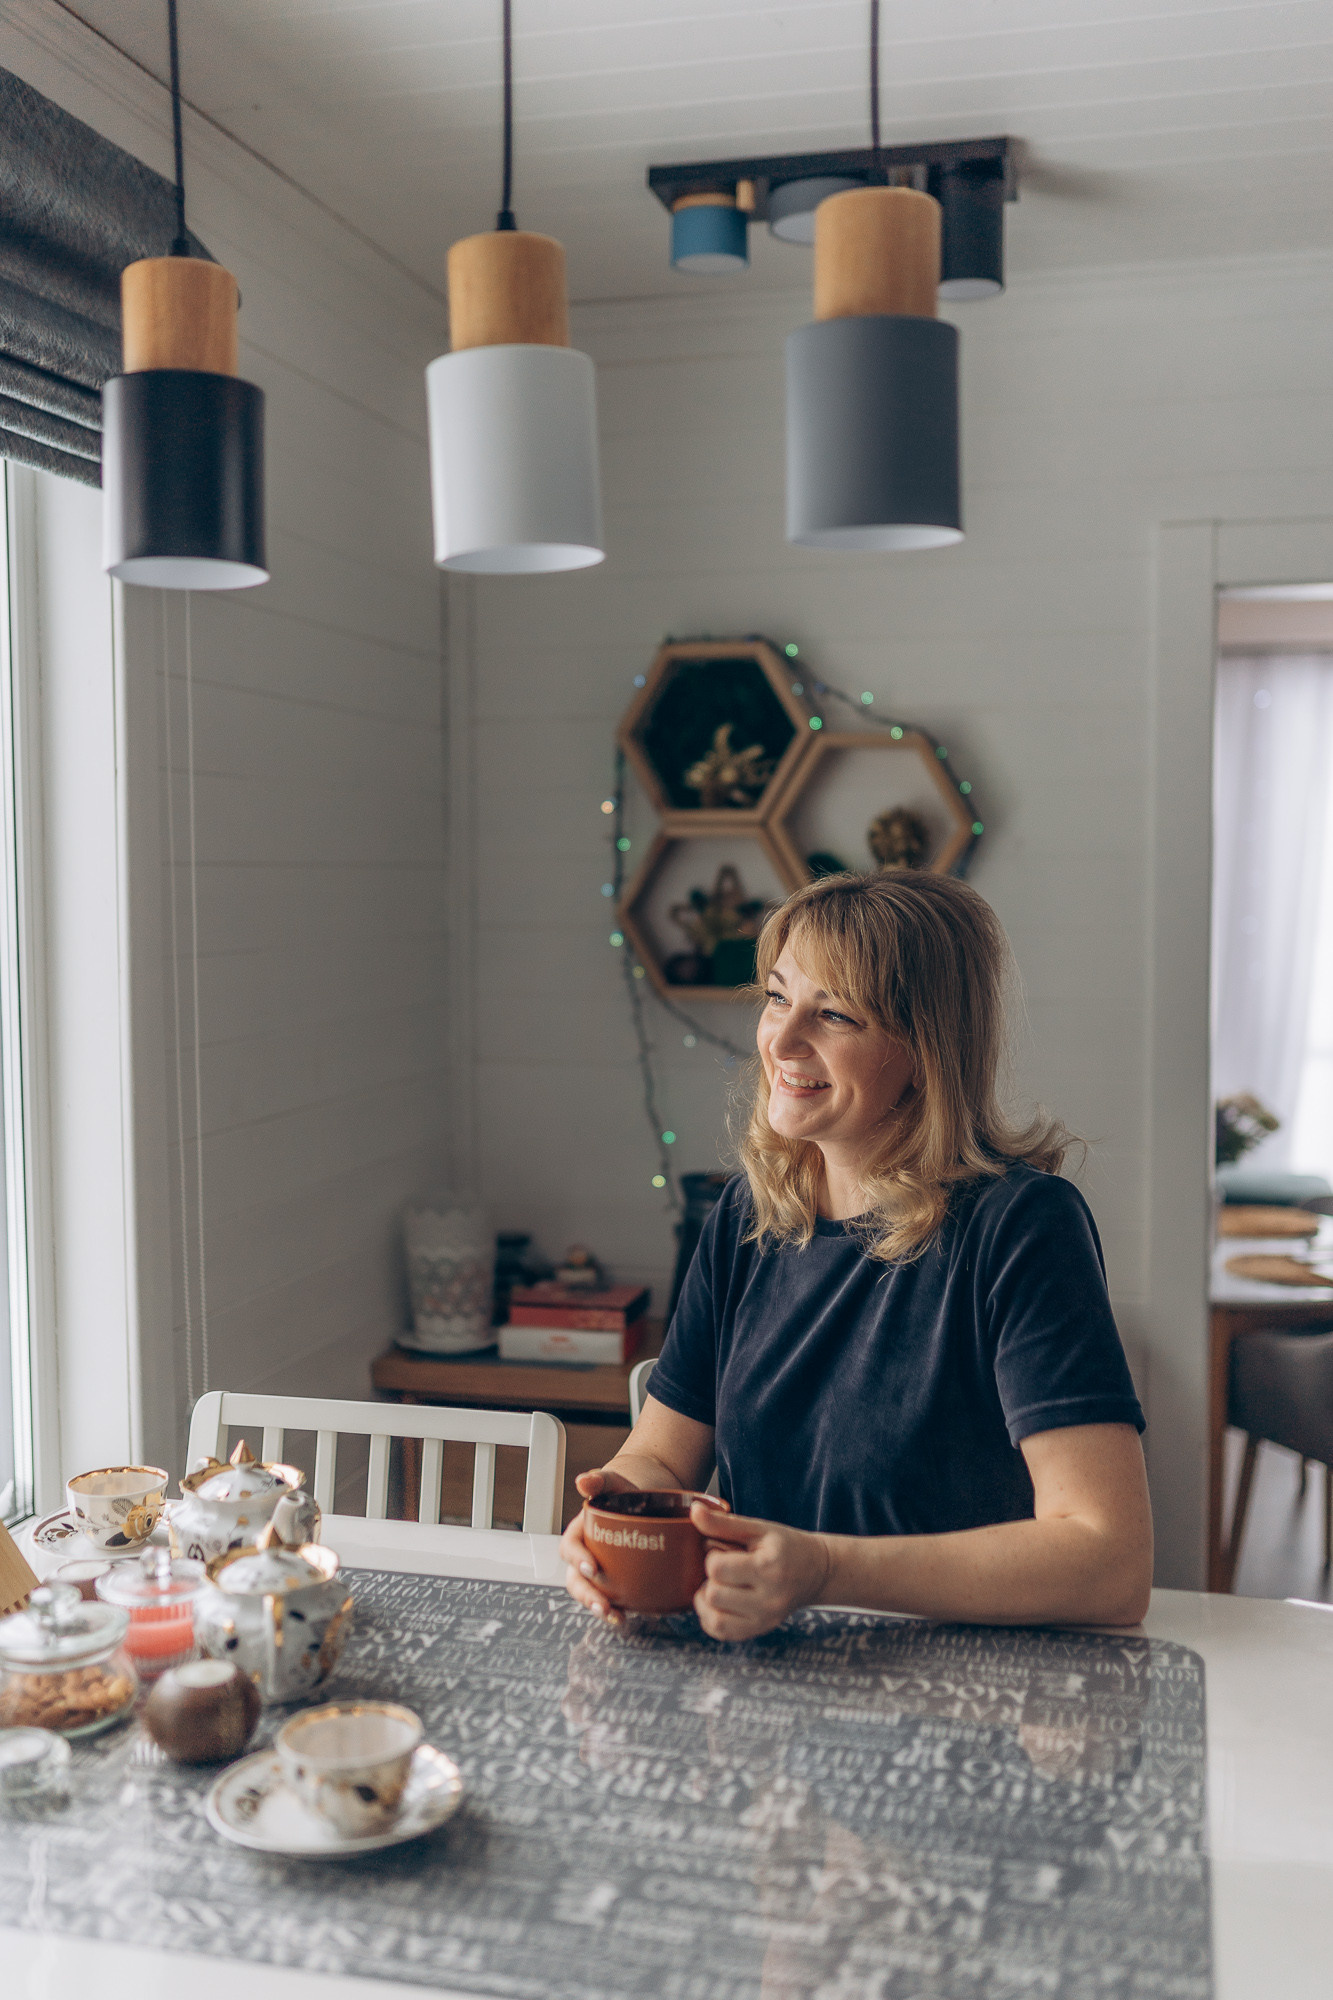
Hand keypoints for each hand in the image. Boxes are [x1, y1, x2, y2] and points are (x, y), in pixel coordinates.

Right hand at [560, 1467, 638, 1625]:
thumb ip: (598, 1480)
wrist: (641, 1500)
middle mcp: (584, 1555)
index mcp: (579, 1533)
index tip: (591, 1568)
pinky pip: (609, 1598)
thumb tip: (582, 1481)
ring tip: (615, 1617)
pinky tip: (628, 1616)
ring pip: (589, 1593)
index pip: (569, 1548)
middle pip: (575, 1579)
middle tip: (601, 1606)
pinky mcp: (613, 1581)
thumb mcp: (612, 1482)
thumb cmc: (621, 1491)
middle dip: (586, 1595)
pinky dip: (615, 1609)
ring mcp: (598, 1571)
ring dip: (598, 1607)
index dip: (577, 1559)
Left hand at [692, 1503, 831, 1641]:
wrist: (816, 1571)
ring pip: (714, 1620)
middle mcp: (769, 1599)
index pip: (717, 1568)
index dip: (712, 1556)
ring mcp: (765, 1619)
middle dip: (710, 1578)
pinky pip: (722, 1633)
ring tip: (718, 1586)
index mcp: (768, 1568)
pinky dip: (711, 1618)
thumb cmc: (785, 1546)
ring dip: (707, 1601)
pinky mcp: (761, 1630)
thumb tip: (694, 1510)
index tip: (724, 1551)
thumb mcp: (758, 1528)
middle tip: (723, 1569)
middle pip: (714, 1595)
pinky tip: (719, 1603)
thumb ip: (723, 1522)